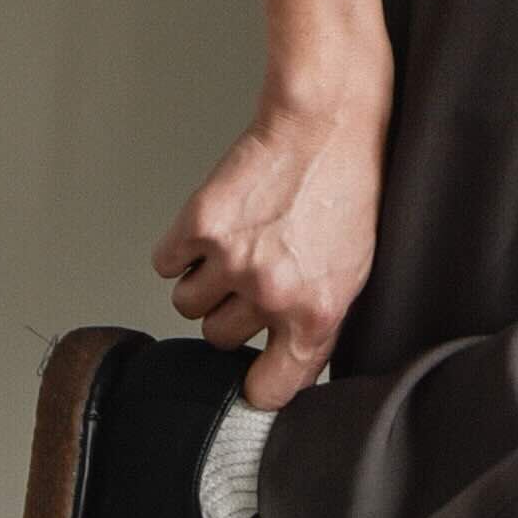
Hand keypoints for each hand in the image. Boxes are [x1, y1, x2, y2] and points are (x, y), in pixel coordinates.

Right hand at [153, 78, 385, 407]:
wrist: (325, 128)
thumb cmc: (345, 193)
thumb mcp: (351, 274)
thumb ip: (315, 322)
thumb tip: (283, 362)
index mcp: (314, 314)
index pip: (269, 389)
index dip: (257, 383)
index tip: (252, 375)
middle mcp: (271, 293)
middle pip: (217, 338)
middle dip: (229, 313)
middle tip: (251, 277)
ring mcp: (231, 260)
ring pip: (187, 305)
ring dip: (202, 282)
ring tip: (233, 247)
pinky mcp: (199, 226)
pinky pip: (166, 264)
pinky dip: (180, 250)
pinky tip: (211, 230)